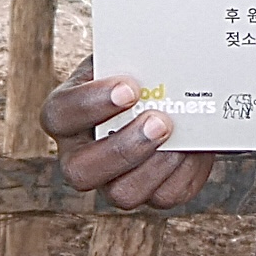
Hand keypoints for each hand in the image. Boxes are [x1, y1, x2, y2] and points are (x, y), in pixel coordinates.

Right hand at [42, 56, 216, 210]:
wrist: (161, 92)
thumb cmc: (135, 71)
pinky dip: (184, 173)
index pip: (61, 114)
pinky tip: (194, 148)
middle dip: (124, 148)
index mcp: (63, 115)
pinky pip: (162, 197)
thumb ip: (132, 58)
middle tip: (160, 121)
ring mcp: (109, 183)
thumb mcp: (125, 57)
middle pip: (81, 171)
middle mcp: (77, 156)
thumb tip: (159, 57)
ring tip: (180, 137)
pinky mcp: (145, 195)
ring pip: (122, 194)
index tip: (131, 88)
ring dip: (155, 166)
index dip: (92, 104)